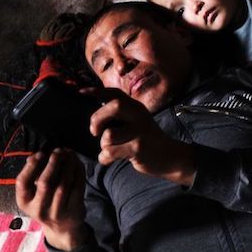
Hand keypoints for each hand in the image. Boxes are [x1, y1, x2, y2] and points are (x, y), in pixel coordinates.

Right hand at [16, 149, 88, 250]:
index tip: (40, 153)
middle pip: (45, 183)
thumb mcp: (34, 194)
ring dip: (68, 165)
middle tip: (58, 151)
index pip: (22, 182)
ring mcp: (57, 211)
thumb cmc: (46, 203)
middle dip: (52, 164)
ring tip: (70, 153)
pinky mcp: (73, 209)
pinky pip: (77, 187)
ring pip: (63, 184)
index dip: (31, 166)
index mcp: (24, 202)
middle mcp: (38, 209)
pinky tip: (77, 162)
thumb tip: (33, 156)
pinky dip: (78, 172)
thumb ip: (32, 176)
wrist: (62, 227)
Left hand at [82, 87, 196, 184]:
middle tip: (95, 132)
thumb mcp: (137, 121)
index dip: (97, 91)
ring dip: (103, 145)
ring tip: (110, 150)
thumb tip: (96, 108)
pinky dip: (105, 158)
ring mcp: (140, 131)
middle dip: (98, 118)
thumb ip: (121, 114)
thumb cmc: (146, 139)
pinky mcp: (138, 148)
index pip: (115, 93)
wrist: (169, 156)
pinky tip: (110, 159)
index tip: (81, 92)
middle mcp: (139, 115)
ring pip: (109, 135)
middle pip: (114, 106)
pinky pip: (111, 152)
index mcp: (136, 107)